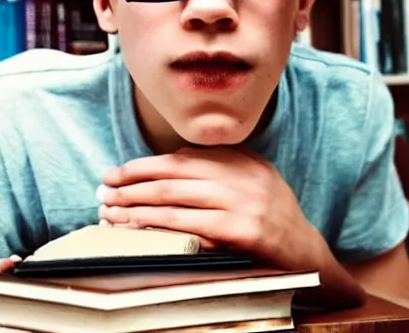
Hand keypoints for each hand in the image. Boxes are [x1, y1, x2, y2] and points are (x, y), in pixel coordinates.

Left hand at [97, 146, 319, 269]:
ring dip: (134, 203)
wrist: (305, 251)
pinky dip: (155, 225)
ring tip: (108, 209)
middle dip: (131, 181)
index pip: (181, 157)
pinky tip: (134, 226)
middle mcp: (240, 177)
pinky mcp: (241, 233)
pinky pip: (187, 227)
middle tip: (103, 188)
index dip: (144, 164)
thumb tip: (171, 158)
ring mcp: (241, 204)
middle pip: (172, 174)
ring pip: (174, 198)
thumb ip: (221, 163)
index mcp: (241, 160)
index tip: (117, 172)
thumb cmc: (271, 213)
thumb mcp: (253, 177)